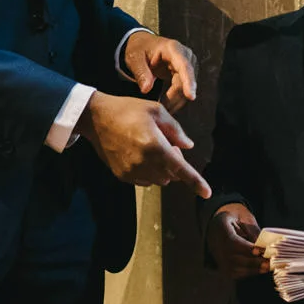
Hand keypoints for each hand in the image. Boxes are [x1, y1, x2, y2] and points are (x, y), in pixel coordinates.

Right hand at [77, 92, 211, 197]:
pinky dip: (149, 172)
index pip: (181, 168)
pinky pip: (144, 181)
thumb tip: (188, 146)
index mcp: (155, 145)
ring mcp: (132, 171)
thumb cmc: (128, 110)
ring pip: (159, 180)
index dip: (196, 182)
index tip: (207, 193)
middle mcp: (144, 162)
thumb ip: (175, 130)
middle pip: (171, 175)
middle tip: (168, 144)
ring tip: (151, 148)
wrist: (97, 118)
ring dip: (162, 169)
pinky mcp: (122, 175)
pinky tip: (140, 155)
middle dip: (175, 163)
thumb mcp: (155, 111)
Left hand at [122, 32, 197, 111]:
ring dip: (174, 101)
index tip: (191, 96)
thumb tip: (146, 89)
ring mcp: (187, 65)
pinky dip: (174, 99)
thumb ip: (140, 72)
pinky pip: (183, 90)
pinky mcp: (186, 74)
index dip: (188, 81)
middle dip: (173, 98)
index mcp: (173, 48)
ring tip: (160, 109)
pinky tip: (165, 105)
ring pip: (185, 89)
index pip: (184, 66)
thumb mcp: (135, 58)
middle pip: (184, 82)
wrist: (143, 45)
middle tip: (160, 110)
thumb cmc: (139, 49)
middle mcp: (185, 56)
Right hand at [206, 203, 269, 278]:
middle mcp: (217, 246)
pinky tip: (262, 269)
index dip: (247, 248)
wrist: (218, 226)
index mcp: (221, 229)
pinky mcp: (224, 267)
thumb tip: (263, 244)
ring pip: (236, 269)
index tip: (262, 251)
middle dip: (254, 261)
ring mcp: (219, 258)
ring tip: (269, 266)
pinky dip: (250, 273)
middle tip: (270, 261)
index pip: (232, 242)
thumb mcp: (244, 216)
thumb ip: (252, 229)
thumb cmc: (235, 218)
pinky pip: (236, 274)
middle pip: (234, 258)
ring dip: (254, 269)